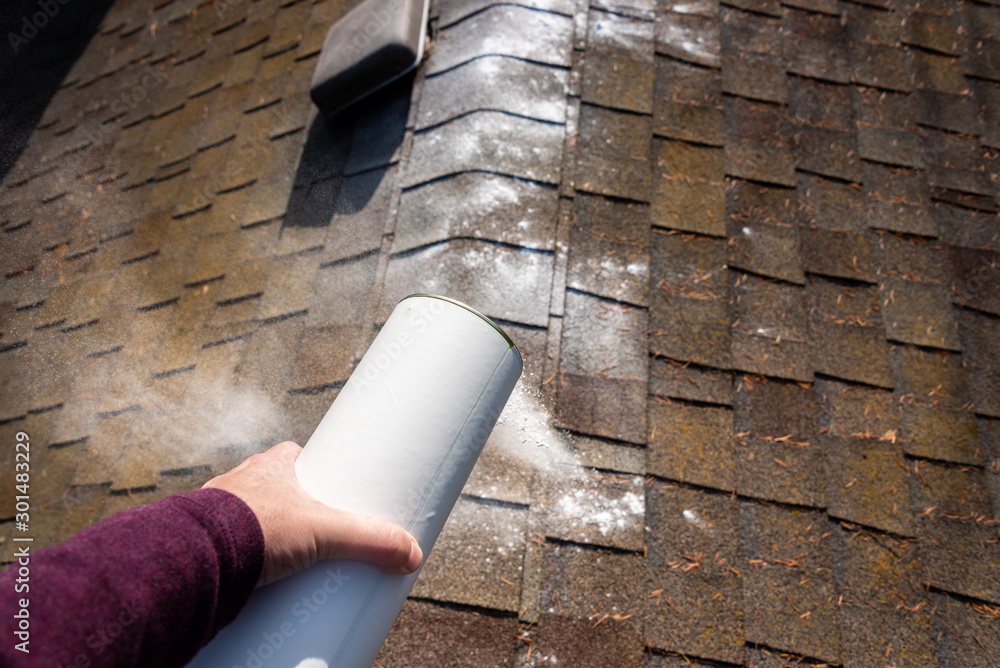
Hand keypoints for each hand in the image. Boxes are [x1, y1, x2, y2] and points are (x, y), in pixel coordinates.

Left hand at [203, 441, 422, 586]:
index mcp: (272, 464)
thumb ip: (370, 540)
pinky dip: (248, 554)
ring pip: (256, 516)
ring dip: (272, 533)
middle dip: (300, 509)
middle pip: (283, 489)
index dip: (321, 472)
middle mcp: (245, 480)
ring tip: (295, 558)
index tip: (337, 491)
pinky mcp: (210, 540)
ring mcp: (223, 510)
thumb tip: (410, 553)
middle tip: (323, 531)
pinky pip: (235, 542)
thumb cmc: (252, 527)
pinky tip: (261, 572)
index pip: (301, 456)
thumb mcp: (324, 531)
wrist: (195, 556)